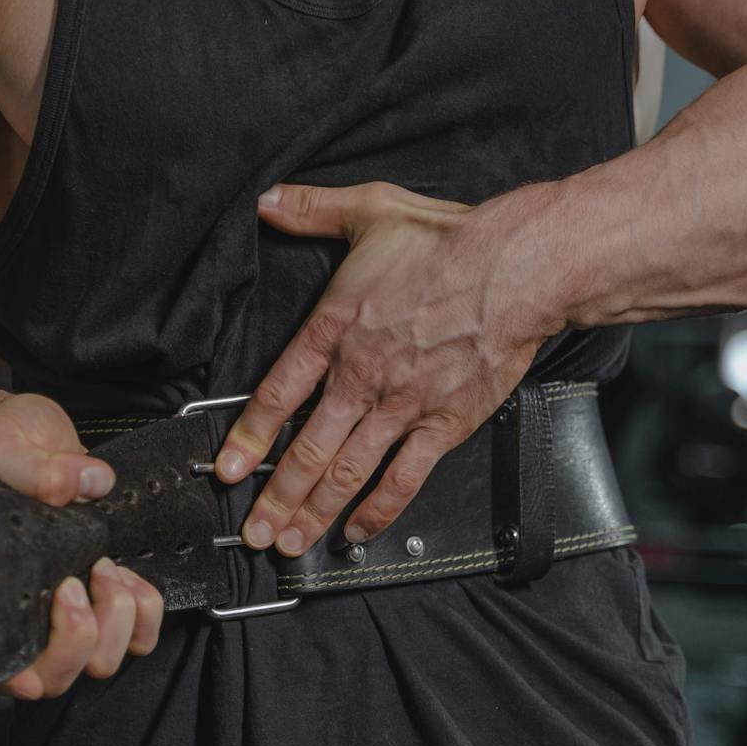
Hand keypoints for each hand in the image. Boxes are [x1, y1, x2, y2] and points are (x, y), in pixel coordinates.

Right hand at [0, 394, 163, 699]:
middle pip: (55, 679)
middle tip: (76, 578)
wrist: (35, 438)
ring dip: (115, 619)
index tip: (41, 620)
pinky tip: (128, 573)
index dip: (17, 675)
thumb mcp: (3, 443)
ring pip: (101, 662)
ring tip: (104, 565)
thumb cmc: (3, 449)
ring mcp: (69, 617)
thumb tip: (82, 484)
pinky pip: (141, 636)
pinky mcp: (109, 601)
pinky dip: (146, 610)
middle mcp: (24, 621)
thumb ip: (32, 468)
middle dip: (78, 635)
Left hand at [215, 181, 565, 555]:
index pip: (276, 394)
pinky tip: (357, 531)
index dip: (249, 437)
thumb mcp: (372, 209)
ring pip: (346, 472)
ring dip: (314, 512)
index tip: (229, 469)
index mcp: (335, 329)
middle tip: (256, 531)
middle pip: (307, 450)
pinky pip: (403, 479)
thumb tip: (269, 201)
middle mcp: (361, 376)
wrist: (517, 269)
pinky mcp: (443, 425)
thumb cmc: (451, 241)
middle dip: (276, 498)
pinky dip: (377, 511)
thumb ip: (313, 210)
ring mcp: (402, 407)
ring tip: (291, 543)